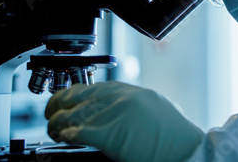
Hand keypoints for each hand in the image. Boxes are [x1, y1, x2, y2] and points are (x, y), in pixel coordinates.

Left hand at [45, 81, 203, 161]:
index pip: (90, 87)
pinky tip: (64, 137)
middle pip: (77, 97)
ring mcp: (114, 114)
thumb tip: (105, 109)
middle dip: (58, 106)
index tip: (62, 102)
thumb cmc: (173, 133)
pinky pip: (79, 132)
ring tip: (54, 130)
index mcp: (130, 90)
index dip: (71, 95)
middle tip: (51, 116)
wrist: (187, 149)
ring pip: (73, 115)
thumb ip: (127, 103)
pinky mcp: (111, 135)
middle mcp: (119, 98)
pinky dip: (67, 135)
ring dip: (58, 124)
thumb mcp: (150, 106)